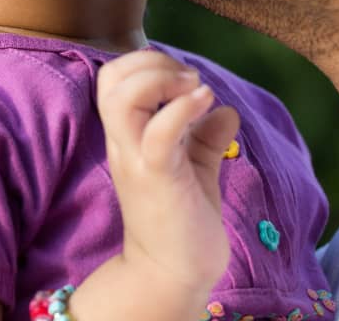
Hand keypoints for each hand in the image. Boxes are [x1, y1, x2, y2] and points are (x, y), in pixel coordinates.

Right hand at [97, 50, 239, 298]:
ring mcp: (136, 159)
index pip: (114, 76)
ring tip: (195, 89)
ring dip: (162, 80)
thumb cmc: (182, 219)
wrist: (175, 276)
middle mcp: (123, 141)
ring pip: (124, 98)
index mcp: (127, 134)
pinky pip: (158, 133)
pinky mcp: (156, 178)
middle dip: (153, 61)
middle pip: (112, 78)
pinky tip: (207, 103)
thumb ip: (205, 136)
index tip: (183, 77)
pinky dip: (182, 108)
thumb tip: (227, 110)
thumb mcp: (195, 167)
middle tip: (189, 79)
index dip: (146, 61)